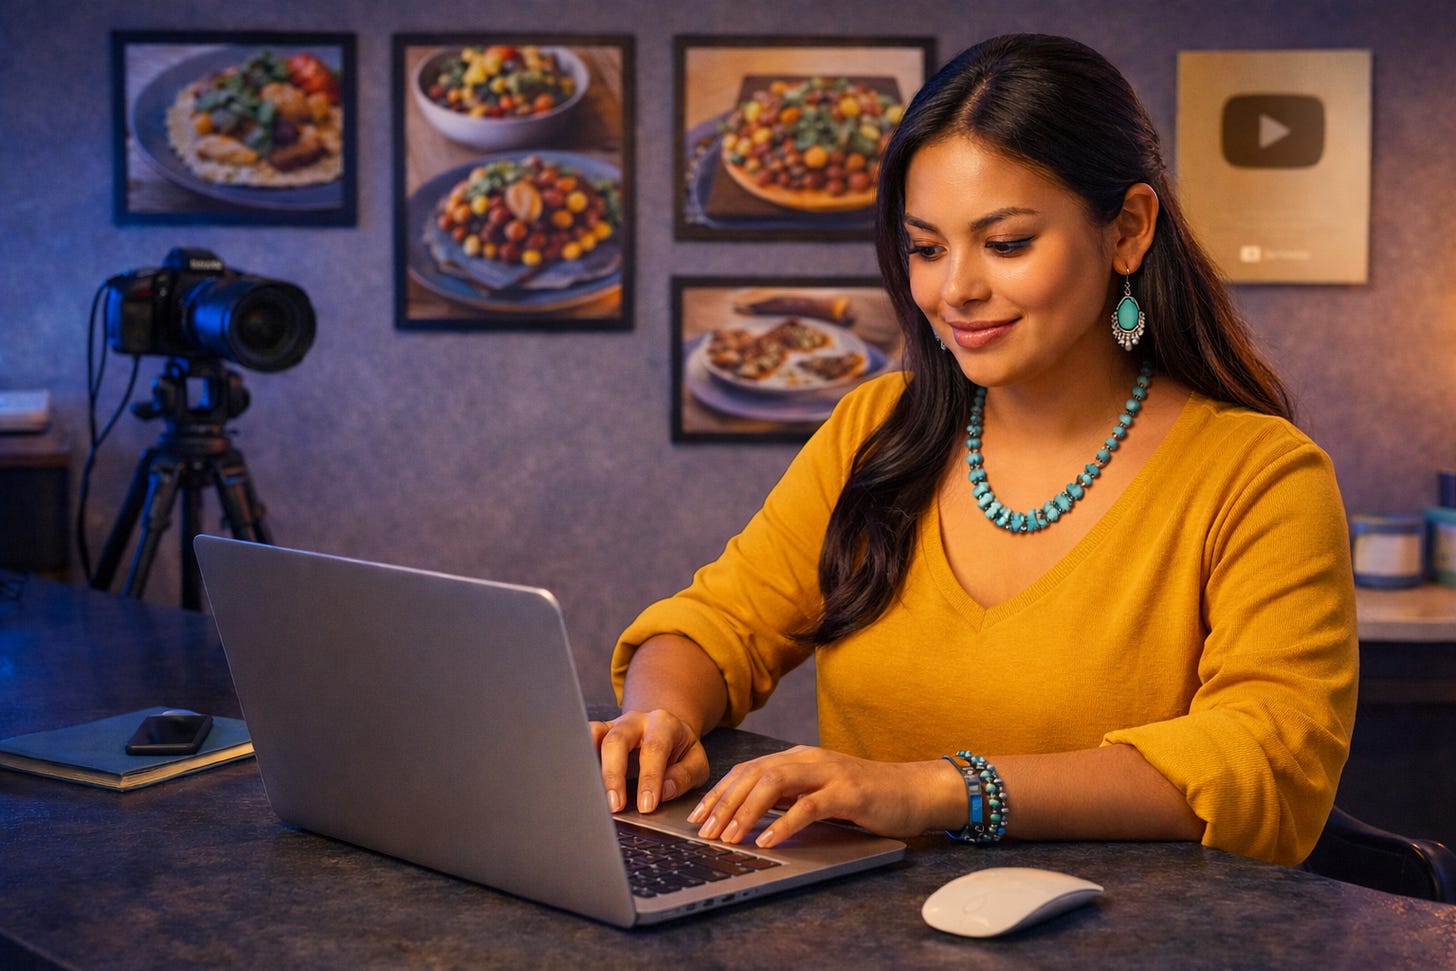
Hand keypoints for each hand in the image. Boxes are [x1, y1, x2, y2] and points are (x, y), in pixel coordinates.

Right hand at [591, 709, 710, 814]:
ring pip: (595, 737)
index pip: (654, 749)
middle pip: (618, 740)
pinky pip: (584, 739)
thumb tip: (664, 790)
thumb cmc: (681, 751)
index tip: (646, 806)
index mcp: (664, 725)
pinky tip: (580, 779)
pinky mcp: (599, 733)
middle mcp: (636, 721)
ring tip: (592, 794)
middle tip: (615, 805)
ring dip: (592, 766)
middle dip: (614, 774)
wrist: (668, 732)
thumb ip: (685, 776)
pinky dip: (580, 756)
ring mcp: (614, 725)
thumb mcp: (696, 762)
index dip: (649, 779)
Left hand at [687, 745, 943, 847]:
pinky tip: (769, 840)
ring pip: (775, 783)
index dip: (719, 792)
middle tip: (705, 831)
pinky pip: (809, 806)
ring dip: (747, 811)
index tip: (698, 817)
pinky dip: (785, 823)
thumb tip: (749, 816)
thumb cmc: (867, 797)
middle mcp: (809, 760)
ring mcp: (829, 773)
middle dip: (724, 803)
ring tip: (730, 837)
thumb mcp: (819, 792)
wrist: (915, 790)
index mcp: (798, 758)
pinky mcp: (848, 792)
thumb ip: (789, 797)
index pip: (748, 770)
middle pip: (754, 774)